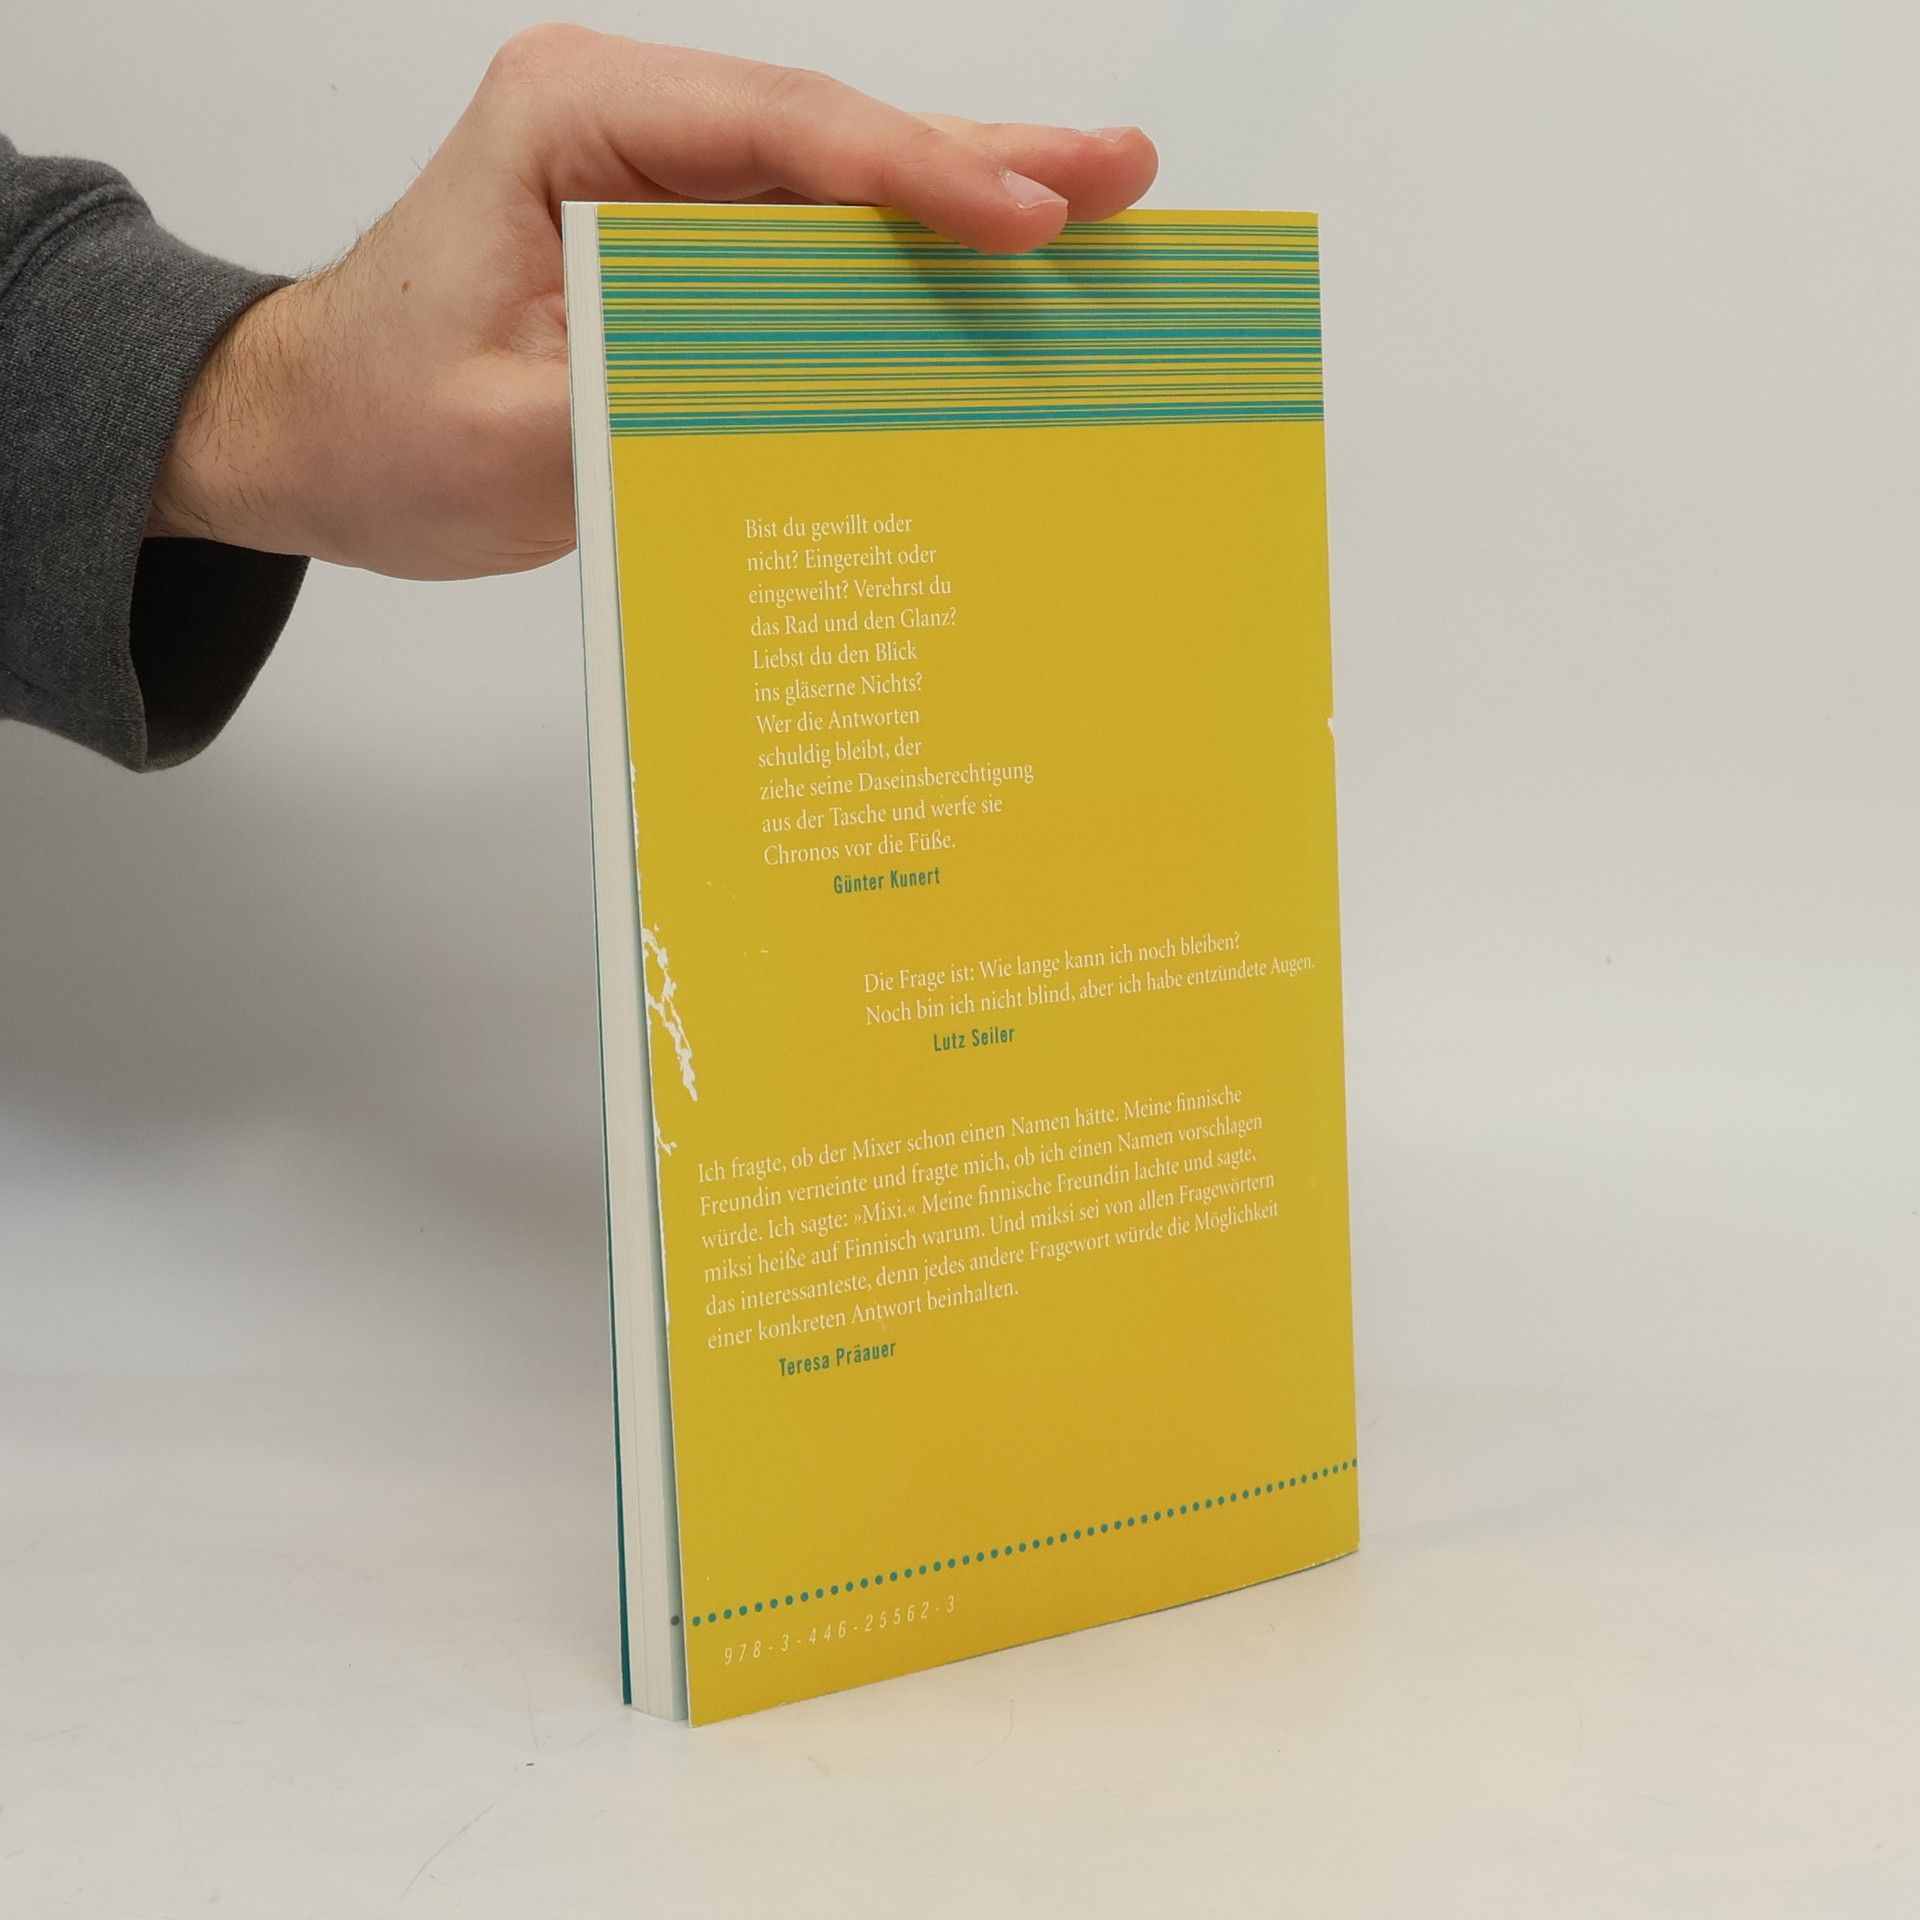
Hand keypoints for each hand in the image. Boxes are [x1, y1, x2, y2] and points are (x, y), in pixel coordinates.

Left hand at [147, 27, 1157, 579]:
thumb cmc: (375, 420)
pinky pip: (815, 258)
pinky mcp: (686, 256)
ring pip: (841, 192)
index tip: (1026, 212)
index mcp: (569, 122)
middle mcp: (630, 130)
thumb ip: (647, 407)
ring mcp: (665, 190)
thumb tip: (808, 414)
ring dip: (967, 205)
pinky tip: (997, 282)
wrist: (315, 437)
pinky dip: (907, 275)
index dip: (914, 172)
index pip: (777, 128)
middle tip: (1119, 174)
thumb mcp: (498, 435)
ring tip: (1096, 206)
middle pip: (835, 139)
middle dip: (981, 161)